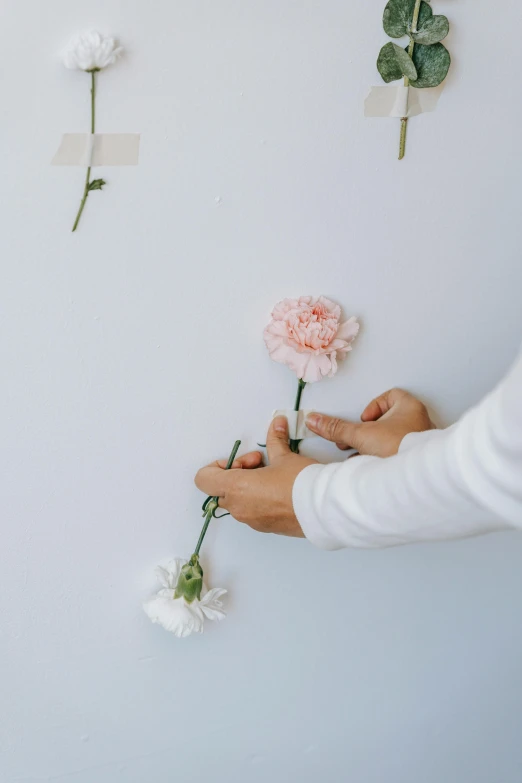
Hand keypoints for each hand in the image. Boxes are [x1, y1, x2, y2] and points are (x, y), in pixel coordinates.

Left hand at [194, 417, 316, 535]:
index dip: (216, 467)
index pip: (204, 479)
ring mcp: (251, 520)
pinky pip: (252, 512)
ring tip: (273, 477)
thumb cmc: (300, 483)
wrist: (322, 509)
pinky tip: (280, 491)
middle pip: (222, 489)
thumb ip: (275, 440)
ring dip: (248, 488)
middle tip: (261, 464)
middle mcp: (239, 507)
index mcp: (236, 488)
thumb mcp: (285, 456)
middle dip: (237, 474)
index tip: (240, 462)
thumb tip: (277, 423)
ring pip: (238, 501)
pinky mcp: (265, 528)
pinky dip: (259, 500)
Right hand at [306, 388, 435, 457]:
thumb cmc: (397, 448)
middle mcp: (418, 422)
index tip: (363, 420)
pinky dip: (384, 457)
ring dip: (375, 445)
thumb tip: (316, 420)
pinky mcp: (416, 458)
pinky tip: (372, 465)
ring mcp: (419, 441)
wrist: (413, 478)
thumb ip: (337, 428)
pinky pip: (398, 453)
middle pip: (388, 419)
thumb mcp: (360, 435)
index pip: (390, 396)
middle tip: (357, 437)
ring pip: (392, 438)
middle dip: (369, 430)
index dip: (372, 406)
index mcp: (410, 407)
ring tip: (362, 453)